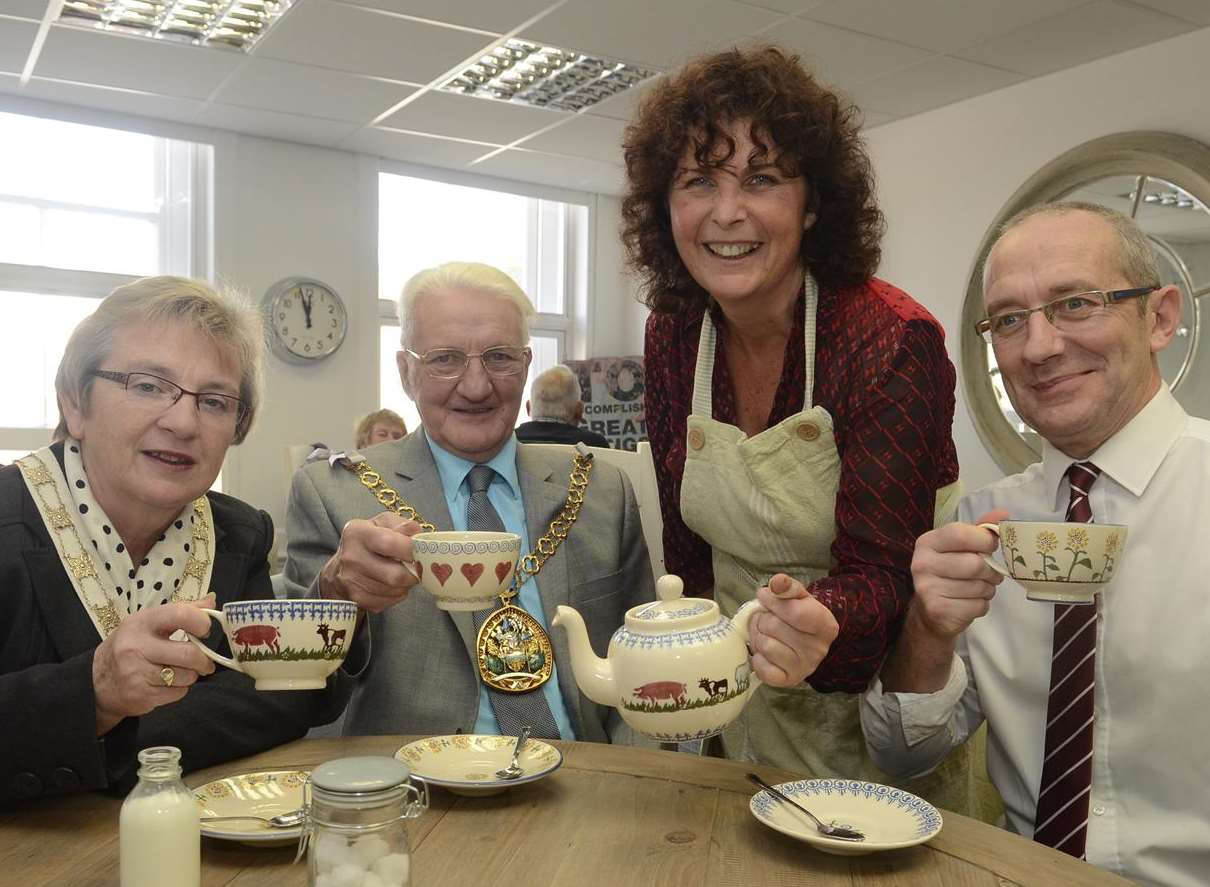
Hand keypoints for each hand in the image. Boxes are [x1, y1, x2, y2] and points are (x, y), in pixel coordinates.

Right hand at [92, 594, 217, 734]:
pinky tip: (166, 684)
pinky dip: (179, 689)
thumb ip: (181, 611)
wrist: (96, 681)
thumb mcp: (149, 623)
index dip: (201, 622)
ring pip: (186, 676)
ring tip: (180, 672)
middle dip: (204, 660)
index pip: (180, 614)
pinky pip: (178, 693)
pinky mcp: (140, 695)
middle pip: (189, 654)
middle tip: (205, 663)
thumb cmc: (130, 646)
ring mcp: (136, 672)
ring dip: (191, 676)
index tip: (204, 631)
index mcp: (141, 622)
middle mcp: (136, 646)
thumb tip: (211, 601)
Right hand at [320, 512, 420, 612]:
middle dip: (414, 573)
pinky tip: (392, 585)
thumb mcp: (384, 523)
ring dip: (406, 584)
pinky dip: (396, 595)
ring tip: (403, 573)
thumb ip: (403, 526)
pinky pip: (387, 602)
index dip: (411, 550)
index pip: (390, 544)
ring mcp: (351, 581)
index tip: (422, 552)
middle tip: (418, 568)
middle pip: (395, 575)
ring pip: (394, 590)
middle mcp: (351, 557)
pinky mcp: (355, 598)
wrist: (343, 564)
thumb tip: (418, 536)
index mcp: (357, 533)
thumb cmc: (370, 539)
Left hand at [748, 574, 838, 686]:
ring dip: (757, 636)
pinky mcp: (787, 681)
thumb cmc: (800, 616)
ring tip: (764, 633)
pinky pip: (761, 667)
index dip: (772, 601)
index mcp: (826, 626)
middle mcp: (818, 650)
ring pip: (765, 645)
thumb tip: (776, 584)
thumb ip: (787, 586)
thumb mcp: (798, 596)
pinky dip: (757, 657)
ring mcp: (803, 668)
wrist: (805, 642)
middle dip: (762, 618)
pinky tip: (764, 652)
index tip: (764, 596)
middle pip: (774, 626)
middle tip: (765, 618)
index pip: (794, 612)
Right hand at [908, 509, 1009, 639]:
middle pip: (975, 564)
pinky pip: (978, 606)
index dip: (985, 540)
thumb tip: (1004, 514)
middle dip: (990, 571)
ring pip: (979, 587)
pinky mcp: (939, 611)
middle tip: (988, 573)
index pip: (961, 534)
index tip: (990, 547)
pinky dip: (981, 605)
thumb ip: (980, 530)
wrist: (929, 612)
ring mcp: (927, 589)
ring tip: (977, 589)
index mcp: (927, 543)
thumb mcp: (959, 548)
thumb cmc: (949, 573)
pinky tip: (969, 603)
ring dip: (987, 589)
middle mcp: (922, 564)